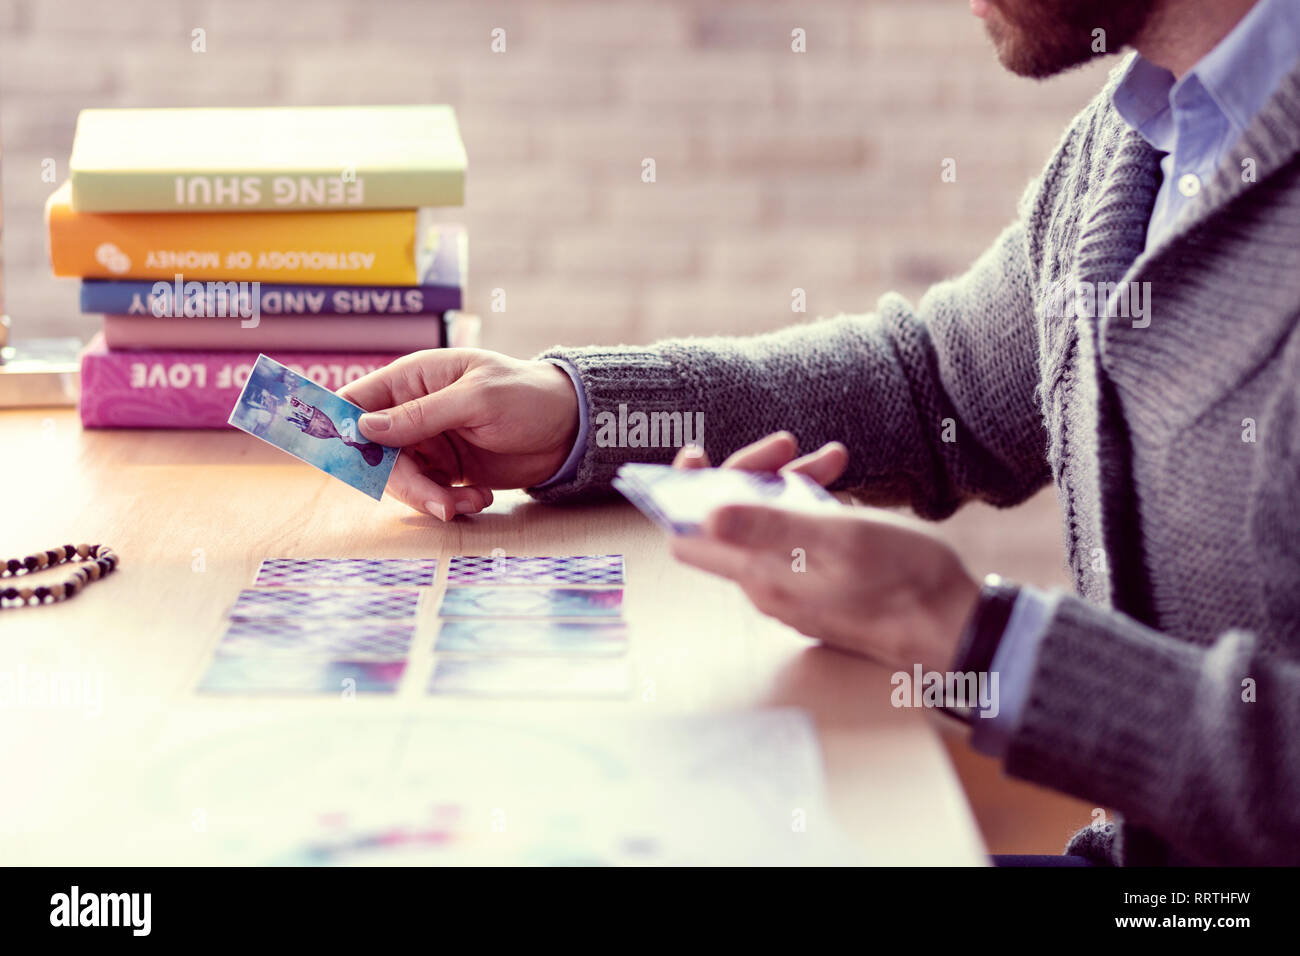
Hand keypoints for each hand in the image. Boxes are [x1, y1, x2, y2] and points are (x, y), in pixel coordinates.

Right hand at [338, 349, 578, 519]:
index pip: (356, 400)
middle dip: (402, 483)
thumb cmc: (527, 396)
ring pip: (401, 481)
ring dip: (430, 499)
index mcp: (413, 378)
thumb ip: (422, 414)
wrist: (570, 429)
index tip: (342, 459)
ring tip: (469, 502)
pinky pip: (428, 494)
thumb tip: (365, 428)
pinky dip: (450, 503)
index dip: (340, 428)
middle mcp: (412, 411)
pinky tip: (480, 498)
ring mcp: (429, 443)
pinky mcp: (447, 470)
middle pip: (374, 453)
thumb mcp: (477, 399)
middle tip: (438, 501)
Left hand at [669, 433, 977, 671]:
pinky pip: (798, 540)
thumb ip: (771, 527)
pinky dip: (812, 507)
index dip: (682, 493)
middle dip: (751, 474)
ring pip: (769, 524)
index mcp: (762, 575)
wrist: (956, 627)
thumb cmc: (906, 582)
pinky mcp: (820, 587)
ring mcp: (794, 588)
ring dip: (791, 485)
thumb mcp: (840, 539)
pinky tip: (842, 487)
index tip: (697, 453)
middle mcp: (768, 586)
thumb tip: (707, 516)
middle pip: (730, 520)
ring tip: (833, 458)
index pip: (689, 535)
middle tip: (788, 444)